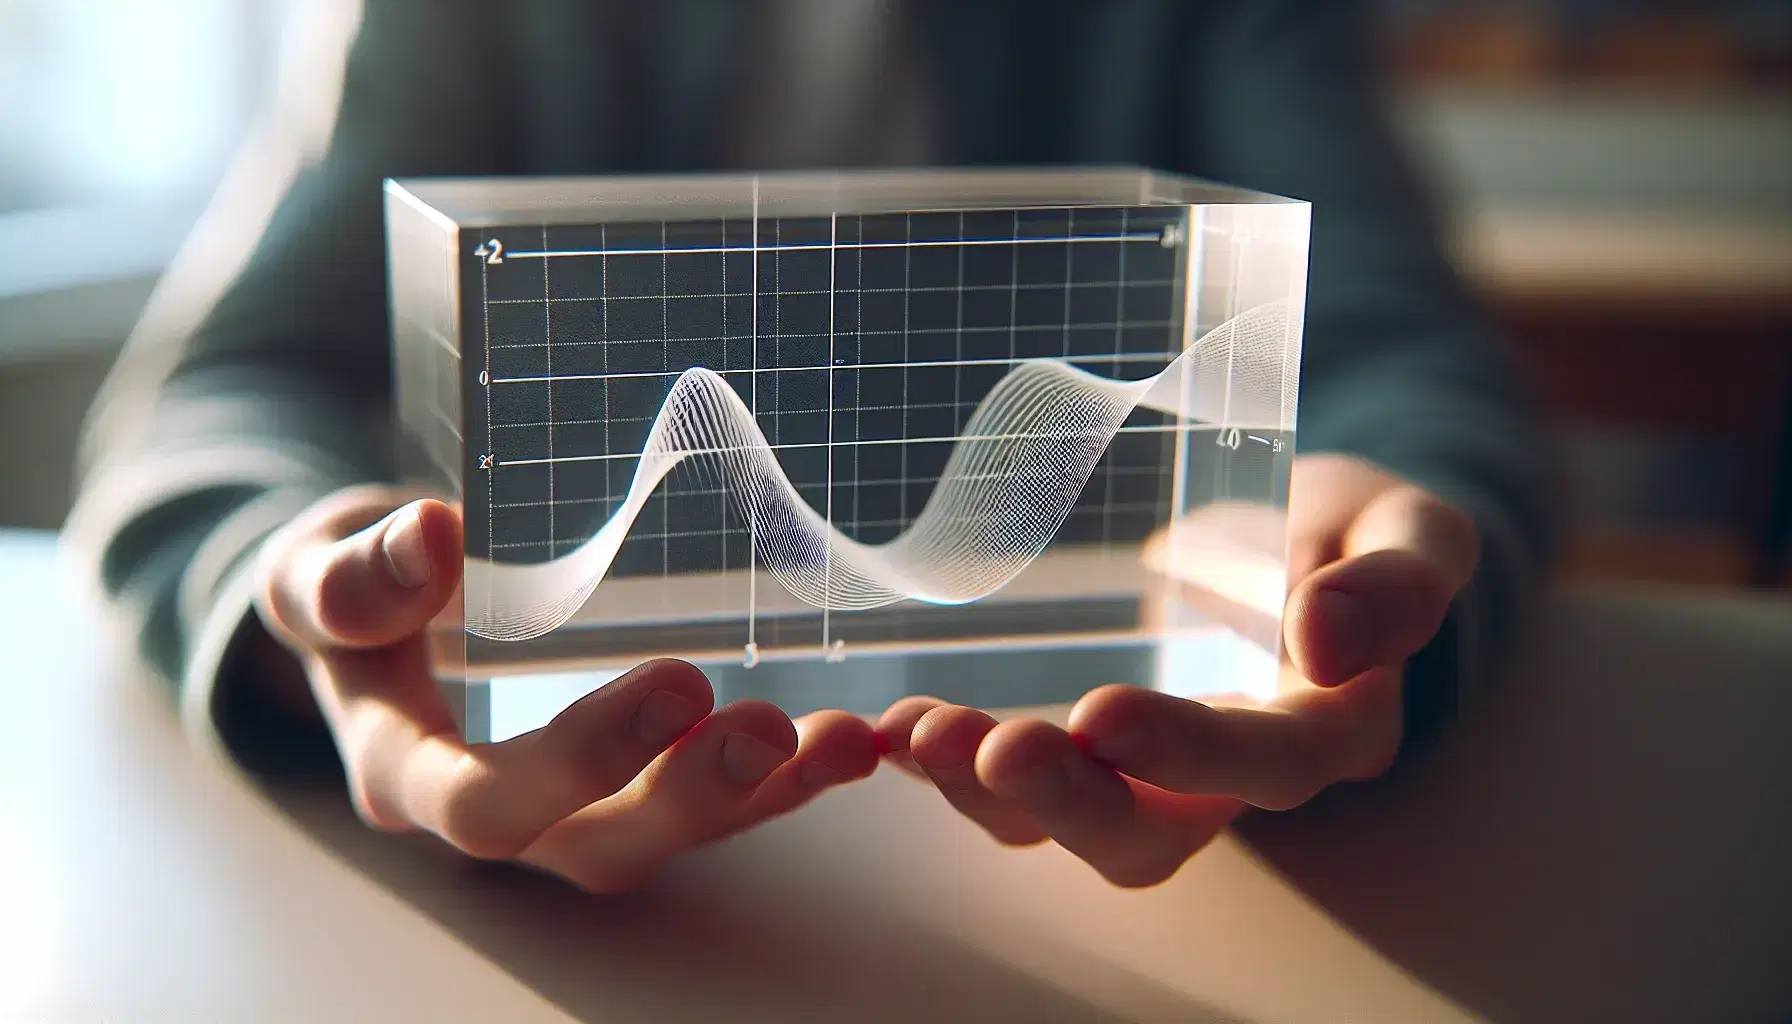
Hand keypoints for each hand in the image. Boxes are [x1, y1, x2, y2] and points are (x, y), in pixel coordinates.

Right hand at [252, 485, 878, 892]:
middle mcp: (494, 813)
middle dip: (692, 795)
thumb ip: (351, 573)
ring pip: (666, 831)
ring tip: (844, 744)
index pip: (481, 799)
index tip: (679, 682)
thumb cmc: (352, 592)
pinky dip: (782, 776)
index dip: (580, 759)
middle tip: (776, 730)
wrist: (378, 608)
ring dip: (761, 796)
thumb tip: (428, 536)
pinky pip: (707, 799)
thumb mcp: (312, 571)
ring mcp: (567, 807)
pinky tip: (851, 738)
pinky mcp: (626, 781)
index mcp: (403, 772)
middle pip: (594, 840)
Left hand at [876, 454, 1478, 886]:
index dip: (1189, 752)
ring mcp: (1154, 776)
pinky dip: (950, 760)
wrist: (1298, 543)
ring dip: (988, 790)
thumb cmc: (1355, 535)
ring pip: (1070, 822)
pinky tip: (889, 726)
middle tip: (989, 745)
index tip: (1103, 715)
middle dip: (1067, 800)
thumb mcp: (1408, 529)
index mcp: (1330, 729)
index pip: (1272, 763)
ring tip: (917, 733)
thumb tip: (1327, 639)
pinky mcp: (1088, 754)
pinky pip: (1016, 782)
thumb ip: (1401, 580)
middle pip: (1155, 829)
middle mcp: (1238, 780)